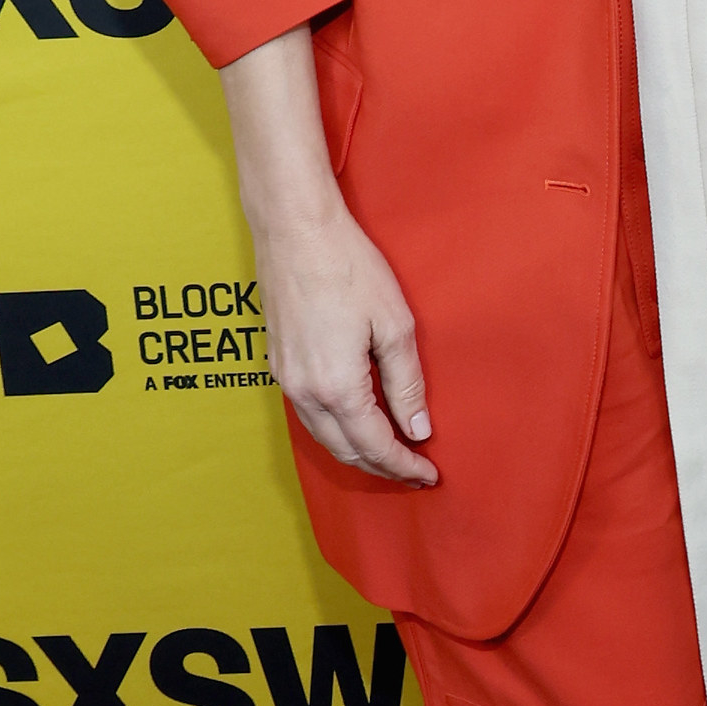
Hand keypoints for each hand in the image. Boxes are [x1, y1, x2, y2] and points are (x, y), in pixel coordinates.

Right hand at [219, 23, 435, 486]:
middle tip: (413, 468)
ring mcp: (286, 380)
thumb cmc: (348, 268)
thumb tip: (418, 428)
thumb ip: (406, 382)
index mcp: (338, 388)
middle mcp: (305, 394)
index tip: (429, 475)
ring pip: (323, 436)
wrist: (295, 230)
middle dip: (381, 466)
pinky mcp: (277, 363)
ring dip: (356, 450)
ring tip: (389, 449)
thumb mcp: (393, 323)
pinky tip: (353, 419)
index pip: (375, 446)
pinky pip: (308, 414)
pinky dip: (334, 428)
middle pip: (345, 451)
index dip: (404, 466)